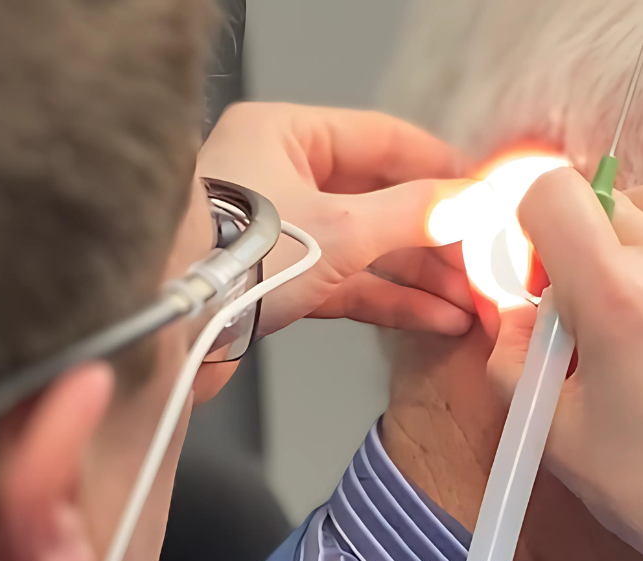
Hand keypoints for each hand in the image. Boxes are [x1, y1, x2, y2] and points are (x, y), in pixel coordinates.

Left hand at [197, 102, 474, 337]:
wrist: (174, 330)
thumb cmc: (230, 258)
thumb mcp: (340, 228)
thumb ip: (411, 212)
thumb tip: (468, 201)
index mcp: (284, 136)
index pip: (382, 139)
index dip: (438, 165)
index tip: (480, 191)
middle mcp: (281, 179)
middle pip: (379, 199)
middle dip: (433, 235)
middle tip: (479, 257)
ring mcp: (281, 234)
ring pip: (366, 247)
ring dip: (418, 275)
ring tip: (467, 298)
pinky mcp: (280, 281)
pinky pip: (346, 283)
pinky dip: (387, 300)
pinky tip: (431, 316)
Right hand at [488, 168, 642, 551]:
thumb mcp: (552, 431)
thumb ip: (510, 358)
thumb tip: (514, 312)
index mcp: (616, 299)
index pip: (553, 192)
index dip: (529, 225)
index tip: (537, 279)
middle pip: (606, 201)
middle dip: (581, 246)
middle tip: (586, 316)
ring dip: (627, 259)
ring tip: (632, 331)